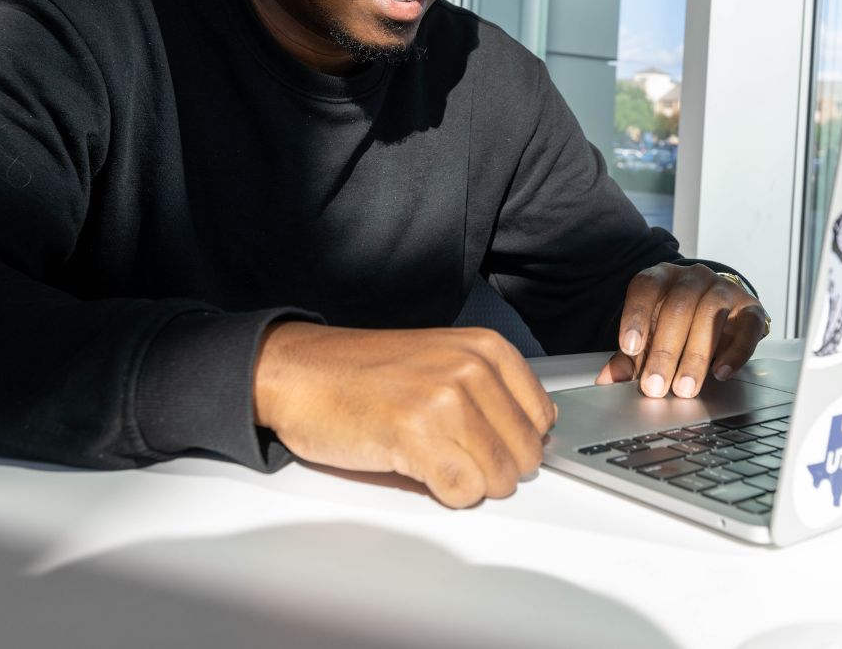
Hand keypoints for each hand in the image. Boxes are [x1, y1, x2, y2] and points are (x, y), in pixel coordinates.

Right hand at [252, 322, 555, 507]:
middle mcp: (471, 369)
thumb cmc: (364, 373)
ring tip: (434, 460)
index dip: (516, 442)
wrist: (299, 374)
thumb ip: (491, 389)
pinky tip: (419, 470)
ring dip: (469, 484)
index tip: (490, 445)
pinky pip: (462, 491)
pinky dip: (446, 494)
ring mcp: (445, 400)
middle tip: (455, 457)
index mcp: (485, 348)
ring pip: (497, 477)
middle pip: (524, 453)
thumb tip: (534, 431)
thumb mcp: (443, 360)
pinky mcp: (416, 435)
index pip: (542, 418)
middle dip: (495, 469)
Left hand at [593, 263, 766, 397]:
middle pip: (679, 306)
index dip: (636, 315)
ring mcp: (724, 289)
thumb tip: (606, 380)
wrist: (721, 308)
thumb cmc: (676, 322)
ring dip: (696, 355)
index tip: (629, 348)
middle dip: (665, 350)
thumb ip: (630, 356)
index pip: (646, 287)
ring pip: (711, 313)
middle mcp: (693, 277)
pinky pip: (748, 326)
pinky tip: (721, 373)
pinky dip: (736, 352)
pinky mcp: (750, 308)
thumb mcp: (650, 334)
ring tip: (684, 387)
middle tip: (655, 386)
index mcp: (662, 277)